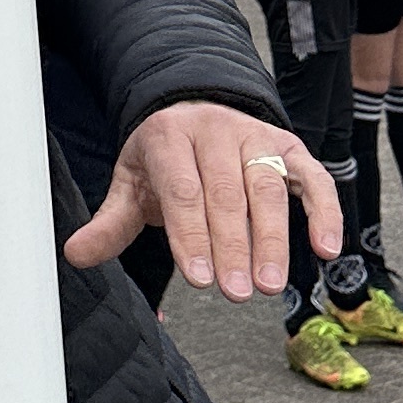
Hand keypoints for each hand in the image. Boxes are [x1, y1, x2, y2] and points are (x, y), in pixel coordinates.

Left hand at [66, 104, 342, 298]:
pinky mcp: (290, 148)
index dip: (190, 235)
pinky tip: (326, 249)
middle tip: (236, 292)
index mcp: (169, 137)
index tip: (198, 278)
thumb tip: (76, 254)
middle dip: (232, 245)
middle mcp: (215, 131)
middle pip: (226, 193)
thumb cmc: (163, 158)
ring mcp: (256, 137)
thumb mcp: (131, 183)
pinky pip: (314, 178)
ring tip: (270, 284)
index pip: (182, 190)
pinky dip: (324, 212)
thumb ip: (110, 222)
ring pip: (268, 187)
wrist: (193, 110)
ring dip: (273, 238)